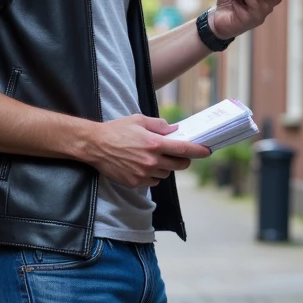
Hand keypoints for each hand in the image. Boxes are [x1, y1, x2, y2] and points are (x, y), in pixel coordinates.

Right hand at [85, 114, 208, 188]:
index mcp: (154, 143)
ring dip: (166, 167)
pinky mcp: (136, 182)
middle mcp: (151, 160)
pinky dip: (153, 175)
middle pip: (179, 165)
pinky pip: (153, 180)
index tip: (207, 151)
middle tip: (179, 155)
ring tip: (154, 158)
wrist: (95, 145)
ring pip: (166, 173)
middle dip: (183, 160)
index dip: (198, 151)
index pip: (183, 149)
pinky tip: (143, 166)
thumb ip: (159, 125)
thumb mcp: (139, 120)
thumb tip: (174, 130)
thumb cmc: (116, 130)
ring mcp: (144, 173)